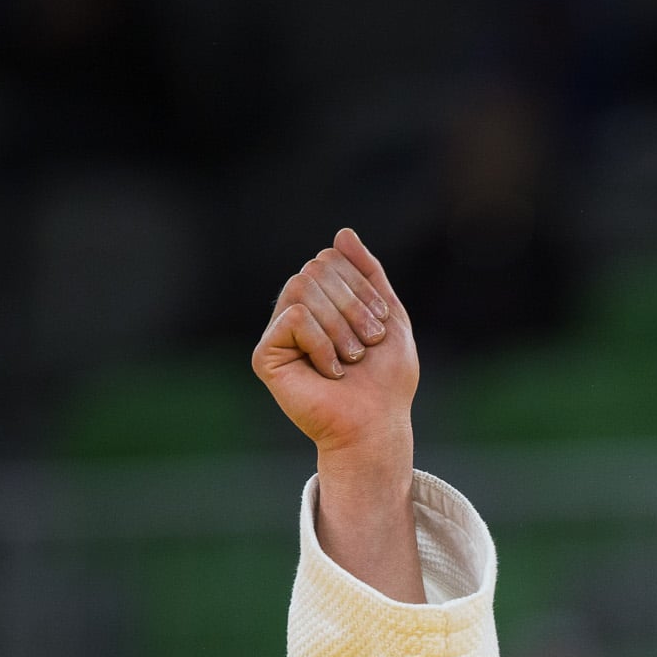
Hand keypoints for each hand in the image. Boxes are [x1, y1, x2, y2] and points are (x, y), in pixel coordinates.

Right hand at [252, 229, 424, 600]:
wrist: (376, 423)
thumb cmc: (386, 379)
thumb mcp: (389, 315)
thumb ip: (368, 273)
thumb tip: (342, 233)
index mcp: (322, 300)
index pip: (331, 258)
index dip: (362, 287)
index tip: (380, 327)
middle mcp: (295, 311)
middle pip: (316, 267)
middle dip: (353, 305)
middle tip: (367, 346)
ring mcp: (279, 333)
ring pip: (303, 286)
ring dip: (340, 325)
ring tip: (351, 359)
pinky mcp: (267, 355)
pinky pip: (294, 315)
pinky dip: (322, 341)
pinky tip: (330, 371)